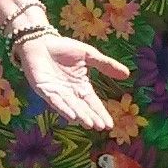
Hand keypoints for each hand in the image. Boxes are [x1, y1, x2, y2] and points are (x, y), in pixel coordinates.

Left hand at [15, 35, 129, 130]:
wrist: (40, 40)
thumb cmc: (63, 48)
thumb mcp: (89, 55)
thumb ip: (106, 65)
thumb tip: (127, 74)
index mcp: (80, 86)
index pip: (93, 102)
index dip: (101, 113)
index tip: (110, 125)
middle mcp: (69, 92)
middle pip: (82, 108)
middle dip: (92, 117)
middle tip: (102, 127)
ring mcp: (56, 91)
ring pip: (70, 106)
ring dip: (80, 115)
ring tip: (90, 124)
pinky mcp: (43, 88)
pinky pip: (54, 100)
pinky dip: (62, 107)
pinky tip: (71, 116)